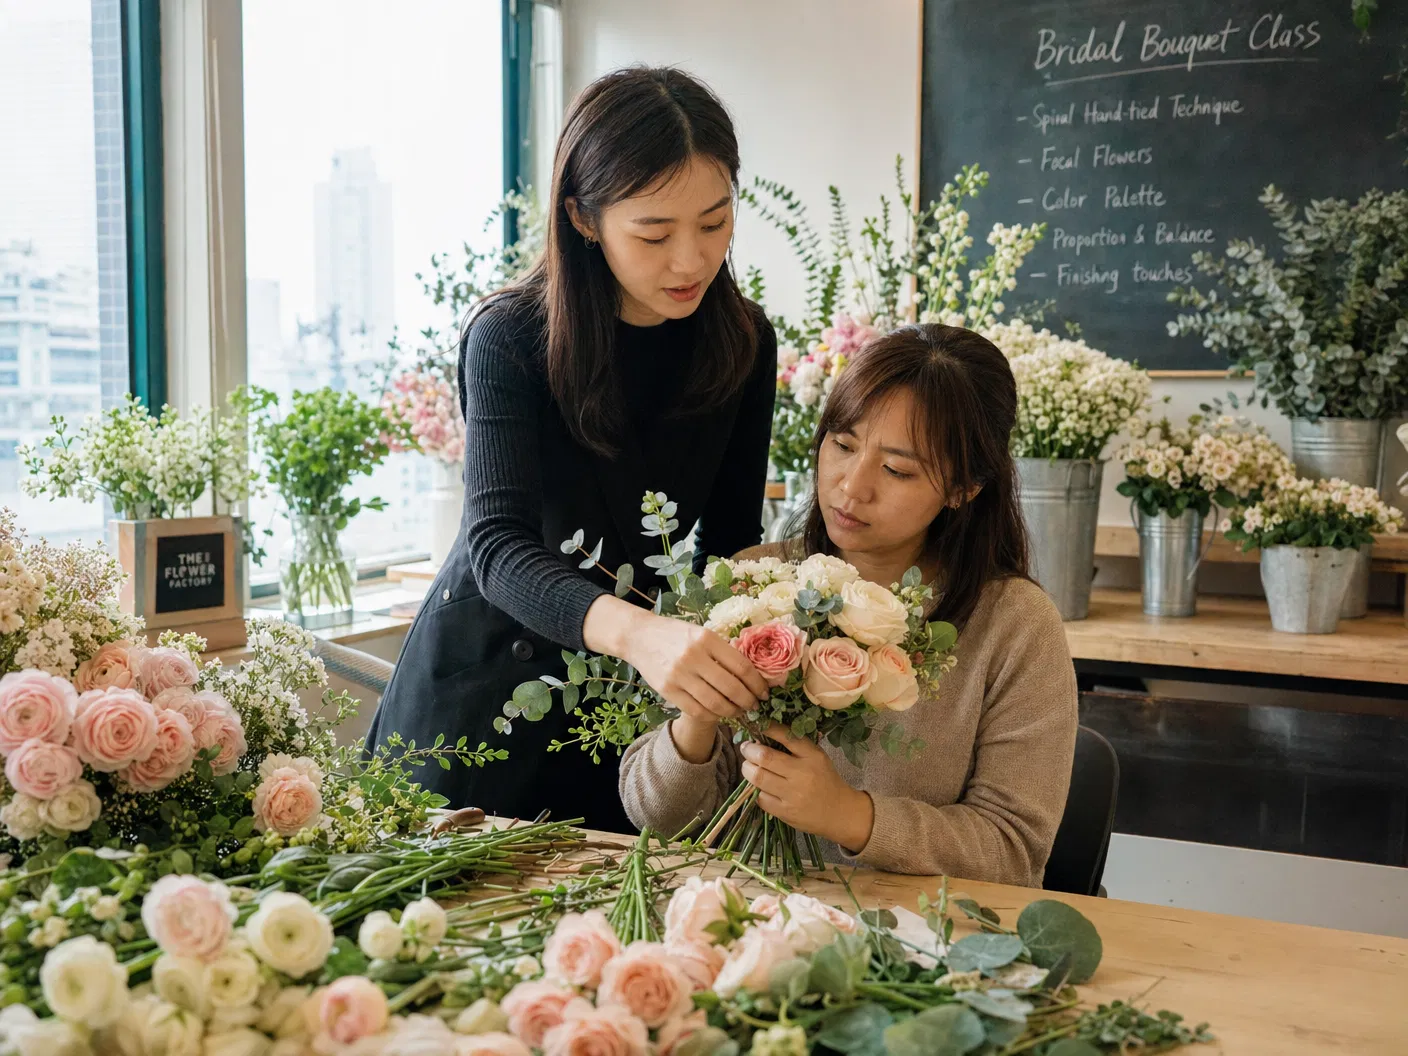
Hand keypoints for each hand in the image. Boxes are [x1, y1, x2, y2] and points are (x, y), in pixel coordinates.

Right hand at [600, 604, 768, 721]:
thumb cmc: (676, 634)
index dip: (758, 684)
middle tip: (755, 705)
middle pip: (731, 688)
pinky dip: (712, 715)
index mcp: (707, 639)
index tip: (764, 692)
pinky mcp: (667, 690)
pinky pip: (697, 710)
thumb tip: (753, 676)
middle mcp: (693, 657)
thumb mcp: (702, 633)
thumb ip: (724, 652)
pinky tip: (719, 712)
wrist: (640, 637)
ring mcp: (679, 675)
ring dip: (732, 711)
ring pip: (715, 703)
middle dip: (748, 701)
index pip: (742, 667)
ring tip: (739, 711)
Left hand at [739, 724, 874, 851]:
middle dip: (749, 750)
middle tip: (746, 748)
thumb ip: (796, 746)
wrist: (839, 812)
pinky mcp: (786, 812)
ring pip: (758, 777)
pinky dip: (757, 790)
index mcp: (813, 756)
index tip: (756, 725)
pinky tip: (761, 787)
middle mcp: (802, 774)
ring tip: (749, 766)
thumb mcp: (817, 757)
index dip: (767, 728)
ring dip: (748, 769)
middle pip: (765, 757)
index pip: (786, 736)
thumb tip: (763, 735)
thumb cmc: (825, 780)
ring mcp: (793, 794)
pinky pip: (761, 797)